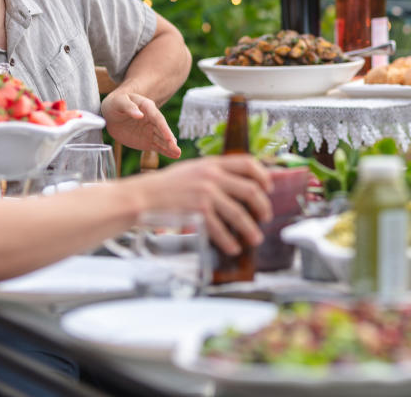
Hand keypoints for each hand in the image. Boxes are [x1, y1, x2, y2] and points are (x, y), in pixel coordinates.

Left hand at [101, 90, 180, 158]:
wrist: (111, 112)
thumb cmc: (116, 103)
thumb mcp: (120, 102)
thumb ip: (129, 107)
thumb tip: (140, 115)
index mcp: (148, 108)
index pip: (158, 119)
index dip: (165, 129)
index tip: (169, 138)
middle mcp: (152, 120)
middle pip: (163, 131)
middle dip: (170, 141)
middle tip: (176, 149)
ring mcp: (150, 131)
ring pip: (162, 140)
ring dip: (170, 147)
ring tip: (178, 154)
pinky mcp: (146, 140)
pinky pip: (157, 146)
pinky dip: (165, 151)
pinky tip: (173, 155)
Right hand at [130, 154, 272, 253]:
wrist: (141, 197)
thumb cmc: (165, 186)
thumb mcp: (192, 170)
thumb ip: (214, 173)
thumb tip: (238, 183)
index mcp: (212, 163)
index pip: (247, 163)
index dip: (263, 175)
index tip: (268, 188)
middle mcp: (211, 176)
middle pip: (250, 190)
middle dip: (263, 206)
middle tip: (265, 216)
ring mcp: (205, 194)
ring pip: (239, 213)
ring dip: (250, 229)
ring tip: (255, 238)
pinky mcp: (197, 212)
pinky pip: (220, 230)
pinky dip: (229, 241)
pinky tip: (233, 248)